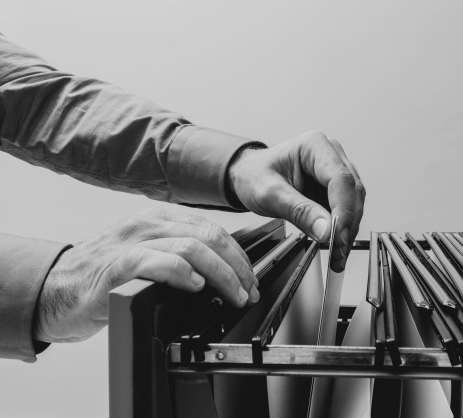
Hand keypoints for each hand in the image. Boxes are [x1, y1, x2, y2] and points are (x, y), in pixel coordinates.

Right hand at [33, 208, 258, 342]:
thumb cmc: (104, 277)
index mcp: (159, 219)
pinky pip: (159, 261)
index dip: (238, 255)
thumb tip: (222, 271)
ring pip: (192, 247)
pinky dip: (184, 273)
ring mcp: (132, 242)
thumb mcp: (147, 255)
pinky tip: (196, 287)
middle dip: (237, 266)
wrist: (55, 290)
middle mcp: (147, 224)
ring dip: (221, 274)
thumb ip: (179, 254)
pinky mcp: (117, 265)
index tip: (250, 278)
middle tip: (247, 290)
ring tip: (231, 294)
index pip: (212, 229)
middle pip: (209, 235)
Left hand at [228, 131, 365, 271]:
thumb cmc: (255, 175)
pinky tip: (336, 246)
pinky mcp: (335, 188)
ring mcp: (335, 171)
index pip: (340, 178)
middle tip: (338, 251)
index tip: (337, 234)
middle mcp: (331, 154)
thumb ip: (299, 211)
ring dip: (348, 230)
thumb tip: (326, 230)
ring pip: (354, 202)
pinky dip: (343, 230)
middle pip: (352, 191)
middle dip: (347, 224)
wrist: (248, 176)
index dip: (343, 209)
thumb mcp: (270, 194)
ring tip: (337, 254)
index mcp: (314, 146)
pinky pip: (347, 210)